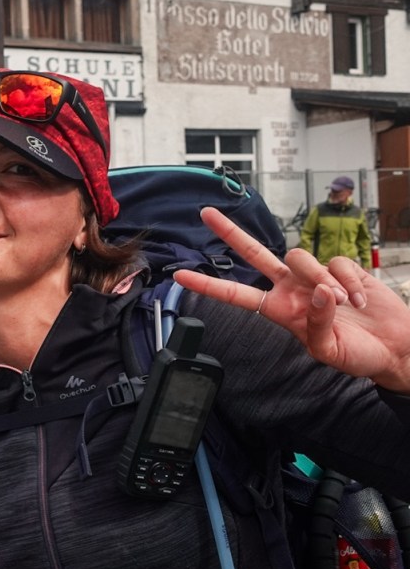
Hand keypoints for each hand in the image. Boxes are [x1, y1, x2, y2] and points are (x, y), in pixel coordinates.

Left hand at [173, 206, 409, 391]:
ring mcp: (314, 276)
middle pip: (255, 255)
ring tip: (345, 303)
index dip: (209, 286)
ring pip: (300, 256)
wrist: (392, 346)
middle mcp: (291, 289)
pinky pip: (336, 261)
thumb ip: (317, 324)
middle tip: (206, 213)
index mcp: (279, 311)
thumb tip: (318, 293)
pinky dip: (350, 280)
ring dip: (321, 278)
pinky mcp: (340, 268)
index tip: (180, 276)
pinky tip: (360, 300)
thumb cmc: (357, 355)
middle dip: (231, 233)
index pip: (236, 295)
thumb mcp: (329, 350)